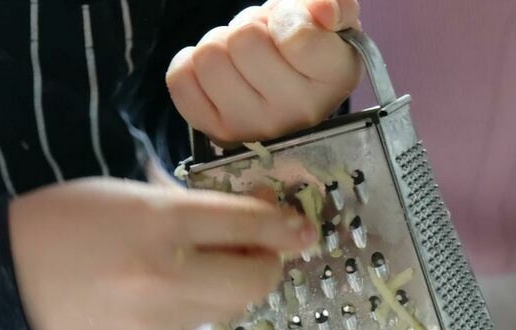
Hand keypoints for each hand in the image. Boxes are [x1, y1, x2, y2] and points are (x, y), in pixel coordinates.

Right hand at [9, 178, 315, 329]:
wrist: (2, 280)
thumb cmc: (65, 220)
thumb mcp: (130, 196)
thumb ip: (191, 208)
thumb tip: (254, 221)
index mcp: (158, 223)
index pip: (244, 226)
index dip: (283, 228)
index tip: (305, 231)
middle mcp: (166, 275)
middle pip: (254, 280)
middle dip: (267, 265)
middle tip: (259, 249)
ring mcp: (159, 318)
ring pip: (229, 306)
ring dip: (232, 285)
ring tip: (205, 263)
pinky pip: (196, 322)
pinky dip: (199, 303)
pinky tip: (168, 287)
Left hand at [167, 0, 361, 144]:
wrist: (287, 81)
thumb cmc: (308, 39)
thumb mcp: (325, 14)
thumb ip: (334, 3)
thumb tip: (323, 13)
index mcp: (334, 78)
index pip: (296, 38)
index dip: (284, 17)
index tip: (291, 28)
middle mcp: (300, 112)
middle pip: (244, 40)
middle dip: (247, 28)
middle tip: (263, 43)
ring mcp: (257, 128)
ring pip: (209, 57)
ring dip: (220, 45)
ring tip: (241, 59)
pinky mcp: (218, 131)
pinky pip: (180, 79)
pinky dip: (190, 65)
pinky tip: (219, 73)